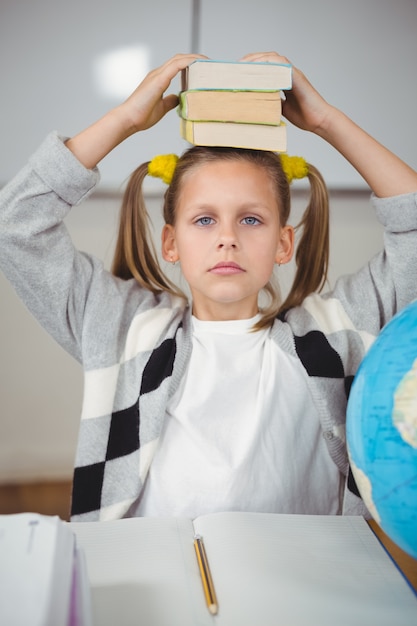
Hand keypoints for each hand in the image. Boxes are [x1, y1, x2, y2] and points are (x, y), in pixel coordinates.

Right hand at [66, 53, 206, 168]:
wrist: (128, 119)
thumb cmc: (141, 116)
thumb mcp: (161, 108)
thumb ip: (170, 101)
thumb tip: (180, 98)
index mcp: (159, 79)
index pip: (178, 65)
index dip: (191, 64)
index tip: (204, 69)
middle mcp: (158, 73)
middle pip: (180, 58)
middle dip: (196, 58)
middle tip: (211, 64)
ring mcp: (158, 75)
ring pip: (180, 59)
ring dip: (195, 58)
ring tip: (209, 62)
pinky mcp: (159, 79)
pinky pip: (177, 65)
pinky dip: (189, 62)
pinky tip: (199, 64)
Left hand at [240, 52, 333, 134]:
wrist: (319, 121)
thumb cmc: (304, 116)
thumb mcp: (280, 108)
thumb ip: (271, 101)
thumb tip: (255, 104)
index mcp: (283, 80)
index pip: (265, 67)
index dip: (251, 66)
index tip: (237, 70)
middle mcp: (288, 74)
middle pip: (267, 58)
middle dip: (251, 59)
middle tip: (236, 66)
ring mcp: (293, 74)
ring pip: (273, 58)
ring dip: (257, 58)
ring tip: (243, 65)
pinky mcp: (297, 77)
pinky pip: (282, 65)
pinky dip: (269, 63)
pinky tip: (258, 67)